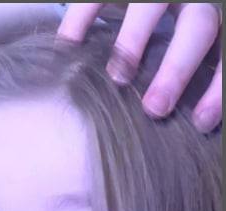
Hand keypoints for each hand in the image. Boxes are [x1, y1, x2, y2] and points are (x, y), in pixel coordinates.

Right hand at [56, 3, 222, 132]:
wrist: (144, 3)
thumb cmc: (166, 43)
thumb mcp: (186, 57)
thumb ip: (185, 83)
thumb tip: (183, 131)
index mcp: (214, 24)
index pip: (224, 58)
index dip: (216, 91)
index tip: (200, 123)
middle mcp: (193, 0)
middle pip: (197, 28)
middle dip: (176, 70)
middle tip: (154, 108)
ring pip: (151, 5)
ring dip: (135, 41)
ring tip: (118, 77)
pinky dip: (82, 20)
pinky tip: (68, 48)